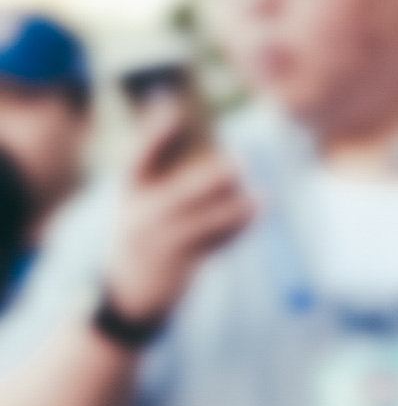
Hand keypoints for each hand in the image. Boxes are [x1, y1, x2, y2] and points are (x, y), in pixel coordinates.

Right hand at [101, 101, 254, 326]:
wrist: (130, 297)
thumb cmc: (143, 239)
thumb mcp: (139, 207)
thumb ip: (162, 179)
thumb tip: (202, 142)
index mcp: (128, 194)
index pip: (137, 158)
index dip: (155, 133)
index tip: (173, 108)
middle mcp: (140, 216)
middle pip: (178, 193)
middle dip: (210, 177)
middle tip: (239, 160)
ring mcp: (159, 243)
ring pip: (202, 221)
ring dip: (235, 207)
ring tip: (260, 195)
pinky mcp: (181, 264)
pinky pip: (214, 243)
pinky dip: (237, 228)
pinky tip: (257, 214)